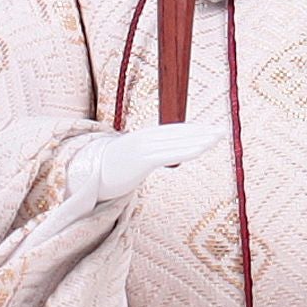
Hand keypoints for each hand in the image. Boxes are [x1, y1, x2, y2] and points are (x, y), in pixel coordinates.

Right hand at [73, 122, 225, 204]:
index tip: (211, 130)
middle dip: (201, 132)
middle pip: (178, 133)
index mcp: (143, 138)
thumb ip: (143, 158)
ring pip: (177, 142)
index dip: (193, 130)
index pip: (173, 132)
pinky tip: (203, 147)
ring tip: (218, 138)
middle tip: (223, 131)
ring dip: (200, 139)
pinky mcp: (141, 159)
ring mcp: (142, 147)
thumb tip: (155, 163)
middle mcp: (144, 139)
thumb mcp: (129, 162)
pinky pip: (169, 153)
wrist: (83, 176)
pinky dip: (188, 148)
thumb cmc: (107, 171)